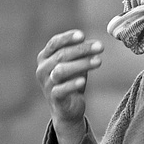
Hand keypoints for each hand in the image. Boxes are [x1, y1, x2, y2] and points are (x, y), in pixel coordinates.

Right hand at [35, 29, 103, 143]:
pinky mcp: (53, 98)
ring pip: (61, 70)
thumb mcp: (76, 63)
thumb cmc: (71, 80)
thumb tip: (96, 45)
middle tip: (100, 46)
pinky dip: (72, 84)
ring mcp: (46, 84)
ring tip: (99, 61)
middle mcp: (42, 69)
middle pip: (61, 55)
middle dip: (82, 49)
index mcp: (45, 57)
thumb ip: (81, 53)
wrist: (67, 108)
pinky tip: (83, 81)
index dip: (68, 38)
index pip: (55, 43)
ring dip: (81, 64)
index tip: (83, 35)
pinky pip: (61, 90)